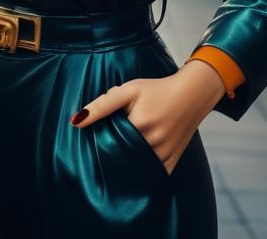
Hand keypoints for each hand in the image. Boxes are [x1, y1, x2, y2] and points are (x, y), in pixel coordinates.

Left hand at [70, 61, 225, 173]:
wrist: (191, 95)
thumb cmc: (156, 90)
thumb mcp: (128, 90)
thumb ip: (102, 105)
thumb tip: (76, 122)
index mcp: (140, 126)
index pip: (108, 145)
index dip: (98, 147)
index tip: (90, 147)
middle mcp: (154, 145)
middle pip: (121, 160)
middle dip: (108, 160)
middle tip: (98, 157)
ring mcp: (164, 157)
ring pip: (135, 172)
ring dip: (123, 168)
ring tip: (113, 161)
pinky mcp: (171, 164)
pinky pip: (150, 176)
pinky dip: (139, 173)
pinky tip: (130, 165)